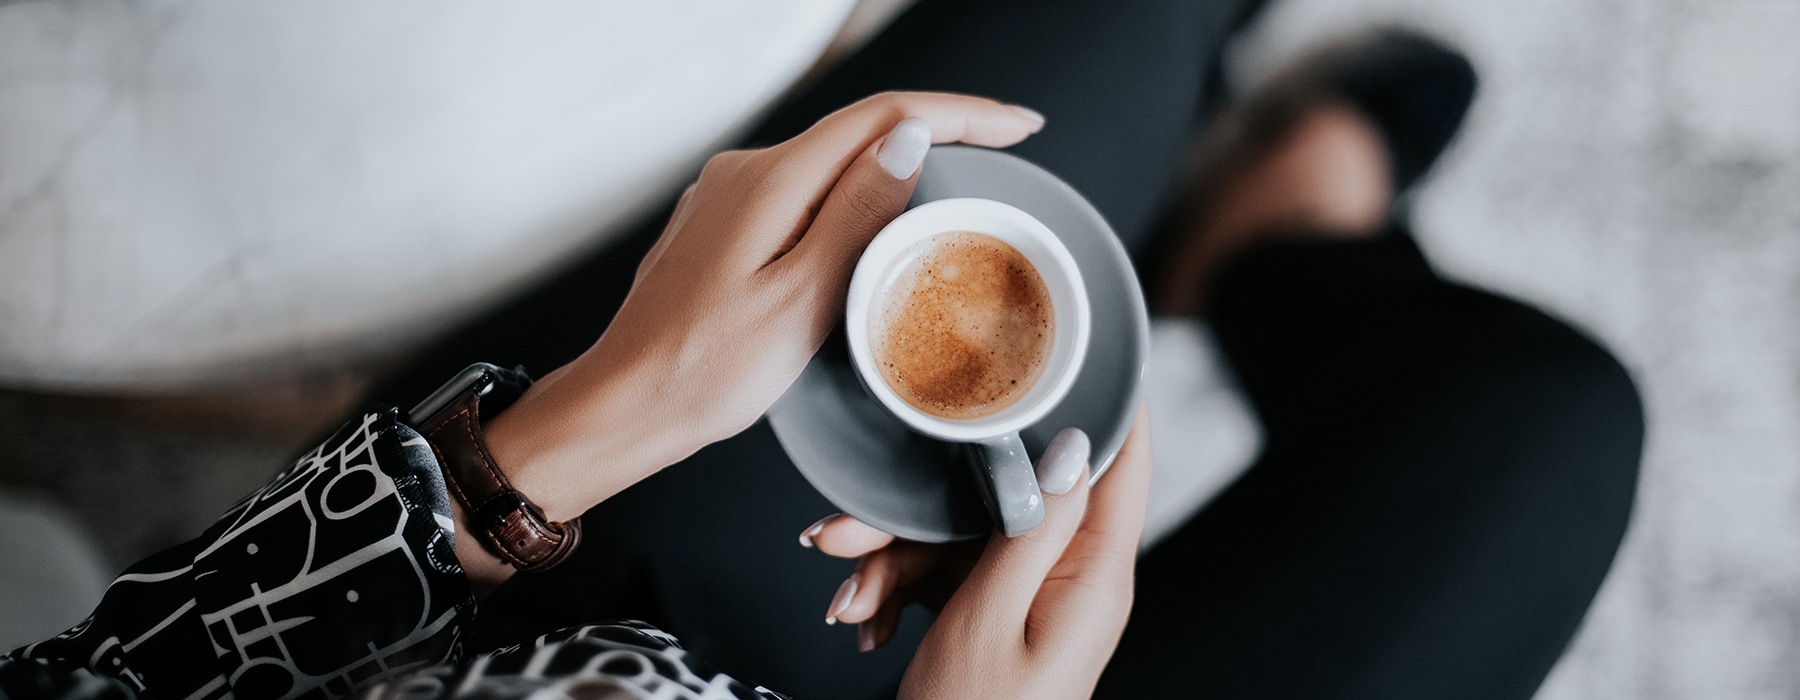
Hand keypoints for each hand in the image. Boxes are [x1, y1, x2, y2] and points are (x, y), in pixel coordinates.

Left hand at [454, 93, 1044, 590]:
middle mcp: (744, 173)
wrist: (626, 404)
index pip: (885, 117)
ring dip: (897, 164)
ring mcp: (728, 199)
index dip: (962, 114)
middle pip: (860, 131)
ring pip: (832, 162)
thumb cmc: (705, 370)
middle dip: (940, 130)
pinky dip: (854, 196)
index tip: (1019, 126)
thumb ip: (857, 213)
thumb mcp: (803, 298)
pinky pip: (804, 193)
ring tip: (959, 182)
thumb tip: (910, 141)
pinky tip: (879, 223)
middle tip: (1006, 149)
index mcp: (769, 181)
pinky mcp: (723, 228)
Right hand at [805, 407, 1153, 698]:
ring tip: (847, 599)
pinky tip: (864, 619)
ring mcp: (1035, 595)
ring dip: (895, 560)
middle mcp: (1073, 578)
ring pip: (964, 532)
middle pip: (1012, 498)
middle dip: (924, 512)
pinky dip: (899, 588)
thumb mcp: (991, 620)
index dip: (1111, 397)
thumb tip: (1073, 446)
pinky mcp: (1000, 612)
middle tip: (849, 534)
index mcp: (1095, 577)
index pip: (1122, 464)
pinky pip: (949, 569)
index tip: (1088, 339)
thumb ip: (1028, 528)